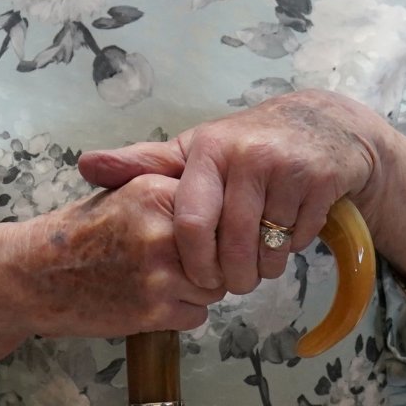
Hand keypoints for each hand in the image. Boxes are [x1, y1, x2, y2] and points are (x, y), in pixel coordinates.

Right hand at [0, 173, 228, 380]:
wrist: (35, 275)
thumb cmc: (80, 231)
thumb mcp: (123, 191)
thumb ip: (169, 190)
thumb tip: (224, 195)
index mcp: (154, 192)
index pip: (219, 207)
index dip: (218, 222)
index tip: (209, 231)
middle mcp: (161, 231)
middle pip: (222, 249)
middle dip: (212, 258)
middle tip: (191, 261)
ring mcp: (158, 274)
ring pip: (215, 285)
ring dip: (200, 288)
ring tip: (168, 281)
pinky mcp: (153, 312)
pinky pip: (197, 315)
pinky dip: (183, 313)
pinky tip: (156, 302)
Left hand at [78, 91, 389, 297]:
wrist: (321, 125)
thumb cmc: (245, 147)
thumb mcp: (194, 152)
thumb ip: (141, 164)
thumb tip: (84, 165)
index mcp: (208, 151)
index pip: (191, 225)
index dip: (194, 264)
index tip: (198, 277)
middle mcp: (246, 155)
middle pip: (232, 247)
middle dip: (231, 278)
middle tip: (232, 280)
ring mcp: (286, 167)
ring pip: (268, 251)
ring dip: (263, 268)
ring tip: (259, 258)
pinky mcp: (319, 181)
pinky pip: (298, 241)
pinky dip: (292, 249)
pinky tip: (288, 230)